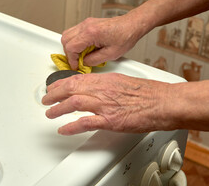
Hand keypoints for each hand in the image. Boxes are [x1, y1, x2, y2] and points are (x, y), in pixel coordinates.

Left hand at [42, 73, 172, 134]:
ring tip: (50, 113)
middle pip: (71, 89)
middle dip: (54, 94)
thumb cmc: (146, 93)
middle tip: (46, 99)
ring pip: (74, 103)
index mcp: (105, 79)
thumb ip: (105, 84)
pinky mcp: (110, 120)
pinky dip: (72, 126)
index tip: (53, 87)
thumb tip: (93, 87)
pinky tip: (64, 129)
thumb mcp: (122, 81)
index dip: (61, 84)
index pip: (76, 79)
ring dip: (58, 109)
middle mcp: (102, 90)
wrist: (162, 102)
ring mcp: (105, 105)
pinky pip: (86, 122)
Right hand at [61, 14, 149, 69]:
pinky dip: (75, 42)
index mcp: (91, 32)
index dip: (71, 59)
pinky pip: (74, 32)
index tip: (76, 66)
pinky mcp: (88, 23)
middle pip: (65, 39)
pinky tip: (84, 48)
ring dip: (71, 47)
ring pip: (67, 34)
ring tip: (80, 55)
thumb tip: (84, 63)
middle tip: (77, 61)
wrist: (132, 25)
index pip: (71, 47)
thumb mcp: (111, 54)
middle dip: (68, 53)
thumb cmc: (125, 36)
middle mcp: (86, 25)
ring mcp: (86, 23)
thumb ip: (94, 60)